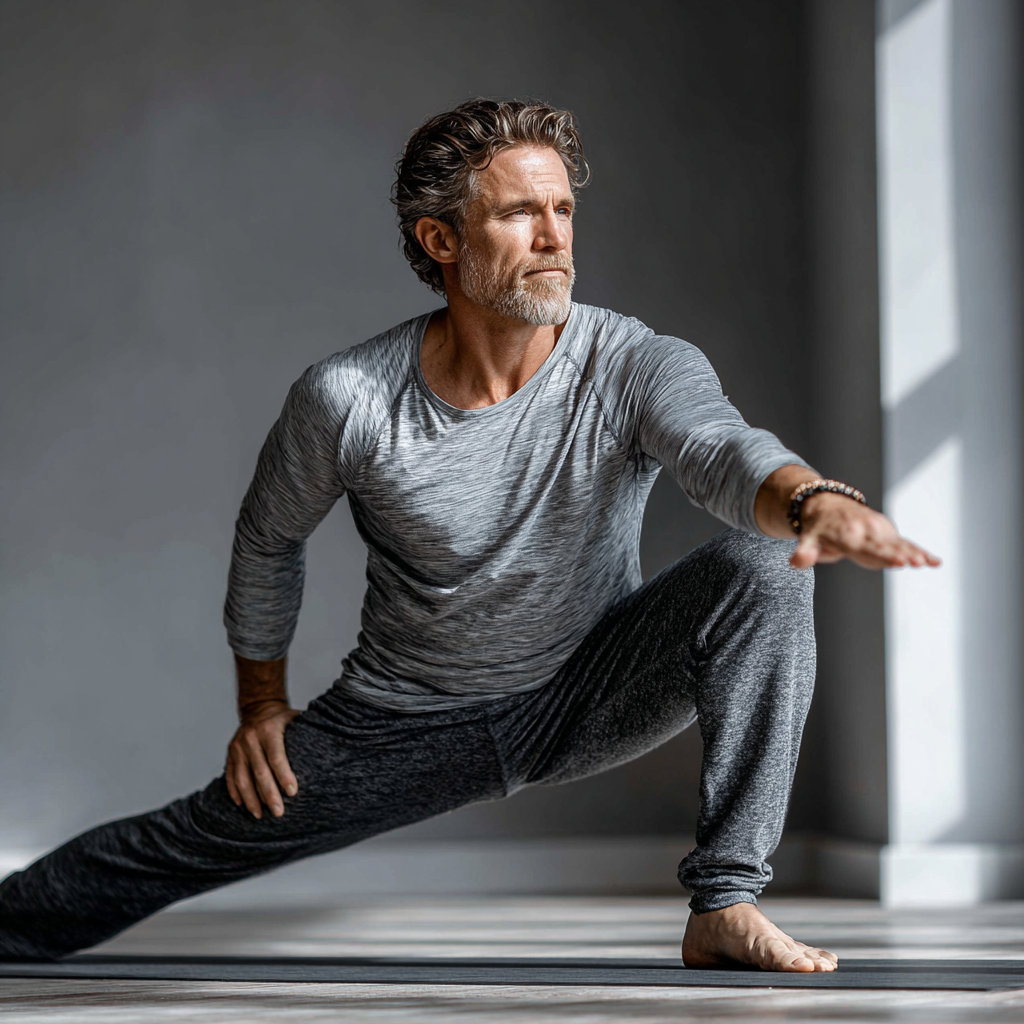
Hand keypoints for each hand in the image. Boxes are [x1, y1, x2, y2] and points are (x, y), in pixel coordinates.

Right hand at [225, 699, 300, 818]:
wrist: (258, 707)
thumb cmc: (283, 718)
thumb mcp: (296, 719)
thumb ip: (309, 732)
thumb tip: (333, 748)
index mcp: (269, 730)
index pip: (276, 756)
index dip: (284, 775)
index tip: (292, 792)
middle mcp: (251, 738)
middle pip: (260, 771)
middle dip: (269, 794)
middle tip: (279, 812)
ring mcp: (237, 747)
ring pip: (242, 777)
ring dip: (251, 799)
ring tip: (260, 815)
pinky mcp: (230, 754)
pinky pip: (231, 775)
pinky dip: (235, 791)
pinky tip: (242, 805)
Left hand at [790, 491, 940, 569]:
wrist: (827, 503)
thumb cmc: (817, 527)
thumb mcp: (807, 537)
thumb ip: (805, 551)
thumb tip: (796, 562)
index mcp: (847, 534)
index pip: (866, 548)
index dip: (882, 555)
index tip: (898, 561)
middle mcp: (866, 529)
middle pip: (885, 545)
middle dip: (901, 554)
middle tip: (916, 562)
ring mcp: (879, 529)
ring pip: (899, 543)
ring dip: (915, 553)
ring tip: (930, 563)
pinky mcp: (886, 531)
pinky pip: (904, 542)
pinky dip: (919, 550)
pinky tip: (936, 562)